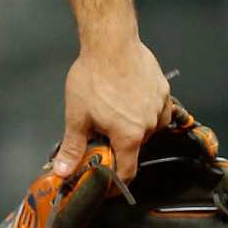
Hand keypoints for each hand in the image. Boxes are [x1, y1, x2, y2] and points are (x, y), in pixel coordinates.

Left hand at [54, 39, 172, 182]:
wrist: (111, 43)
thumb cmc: (93, 77)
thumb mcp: (77, 116)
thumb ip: (73, 147)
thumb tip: (63, 171)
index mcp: (128, 136)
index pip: (127, 172)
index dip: (116, 182)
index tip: (108, 183)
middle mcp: (149, 126)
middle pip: (134, 147)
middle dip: (118, 144)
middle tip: (101, 132)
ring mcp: (160, 108)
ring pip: (147, 128)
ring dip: (132, 126)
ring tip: (113, 109)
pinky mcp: (164, 92)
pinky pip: (156, 110)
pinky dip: (143, 110)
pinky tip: (128, 98)